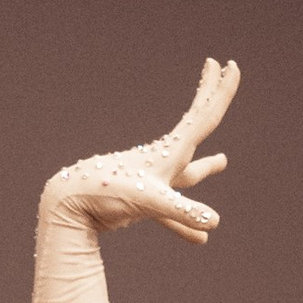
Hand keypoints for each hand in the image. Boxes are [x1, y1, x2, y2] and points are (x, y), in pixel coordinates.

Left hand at [45, 56, 238, 247]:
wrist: (71, 203)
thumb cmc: (109, 193)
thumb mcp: (150, 203)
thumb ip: (183, 212)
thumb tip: (213, 223)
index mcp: (170, 151)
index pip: (203, 115)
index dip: (220, 91)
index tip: (230, 64)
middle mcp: (165, 159)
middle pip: (196, 125)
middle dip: (210, 100)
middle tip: (223, 72)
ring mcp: (154, 180)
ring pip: (188, 170)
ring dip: (205, 165)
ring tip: (221, 159)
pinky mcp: (143, 201)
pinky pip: (172, 213)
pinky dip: (186, 224)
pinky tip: (199, 239)